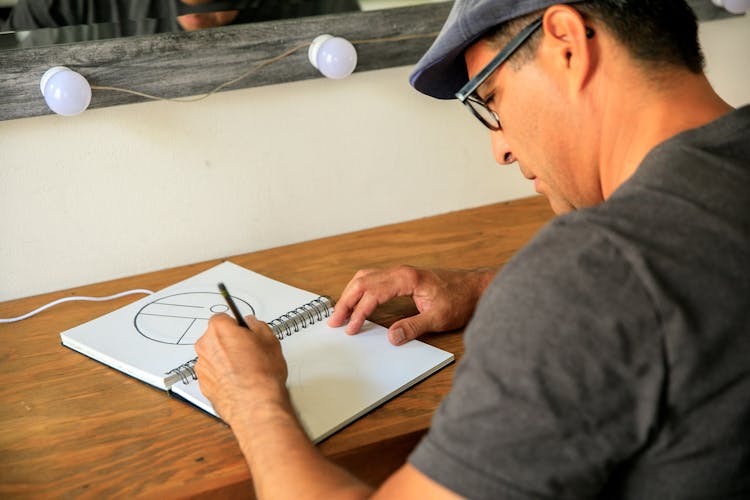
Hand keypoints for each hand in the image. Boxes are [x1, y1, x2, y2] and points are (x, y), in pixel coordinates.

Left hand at [194, 314, 288, 425]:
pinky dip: (222, 376)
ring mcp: (202, 367)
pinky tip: (239, 381)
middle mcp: (205, 346)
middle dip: (229, 342)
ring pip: (213, 357)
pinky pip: (212, 374)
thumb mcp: (269, 340)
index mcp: (219, 329)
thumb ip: (257, 326)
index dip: (236, 325)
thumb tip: (252, 324)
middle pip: (215, 337)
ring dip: (225, 360)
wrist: (255, 404)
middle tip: (248, 351)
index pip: (222, 318)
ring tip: (245, 369)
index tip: (244, 331)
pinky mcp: (203, 385)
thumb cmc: (261, 374)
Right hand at [327, 265, 495, 344]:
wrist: (477, 288)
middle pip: (362, 282)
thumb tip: (391, 337)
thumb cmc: (461, 299)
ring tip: (341, 313)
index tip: (351, 328)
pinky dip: (361, 289)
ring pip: (366, 277)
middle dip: (346, 301)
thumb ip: (413, 327)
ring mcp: (401, 272)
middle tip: (335, 321)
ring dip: (351, 294)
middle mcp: (401, 271)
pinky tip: (358, 301)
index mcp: (406, 278)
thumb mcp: (438, 318)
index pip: (373, 294)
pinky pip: (374, 278)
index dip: (359, 312)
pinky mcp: (403, 277)